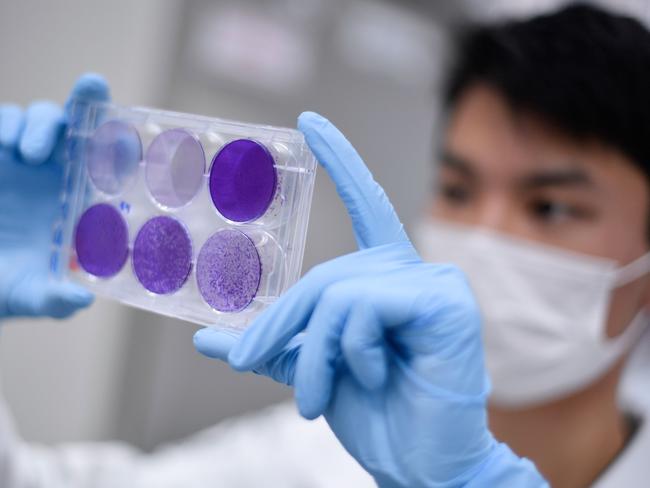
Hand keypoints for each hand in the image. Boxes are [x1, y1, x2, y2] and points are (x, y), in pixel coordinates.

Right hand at [0, 74, 108, 318]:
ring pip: (35, 118)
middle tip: (76, 111)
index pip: (106, 159)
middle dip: (79, 103)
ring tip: (26, 153)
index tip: (130, 125)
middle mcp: (54, 173)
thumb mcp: (32, 296)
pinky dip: (2, 126)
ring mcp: (19, 161)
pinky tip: (3, 146)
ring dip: (35, 124)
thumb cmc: (9, 286)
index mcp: (79, 199)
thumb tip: (80, 298)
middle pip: (73, 124)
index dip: (117, 134)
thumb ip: (56, 299)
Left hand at [194, 112, 546, 485]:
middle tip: (252, 364)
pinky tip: (374, 374)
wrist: (418, 464)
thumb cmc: (376, 413)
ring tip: (313, 397)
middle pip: (323, 276)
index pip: (364, 205)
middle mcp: (413, 271)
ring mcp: (434, 282)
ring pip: (336, 292)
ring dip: (311, 352)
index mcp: (386, 279)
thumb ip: (270, 345)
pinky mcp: (445, 302)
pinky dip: (350, 348)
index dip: (341, 161)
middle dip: (281, 326)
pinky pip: (363, 307)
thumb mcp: (311, 370)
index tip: (310, 123)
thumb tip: (208, 338)